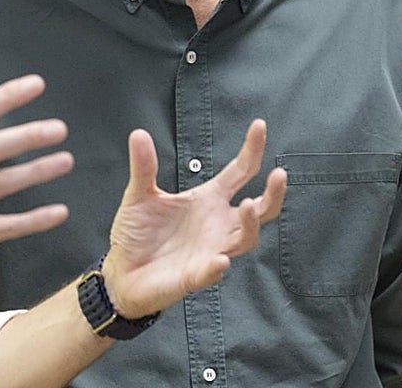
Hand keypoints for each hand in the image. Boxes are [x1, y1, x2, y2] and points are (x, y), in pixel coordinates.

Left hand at [101, 119, 285, 317]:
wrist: (122, 271)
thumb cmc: (137, 233)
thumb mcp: (139, 195)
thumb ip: (144, 166)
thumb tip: (138, 133)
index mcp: (208, 200)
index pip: (239, 172)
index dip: (251, 150)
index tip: (259, 125)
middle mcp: (217, 224)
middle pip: (260, 209)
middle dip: (273, 193)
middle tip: (279, 174)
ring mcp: (211, 250)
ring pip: (245, 238)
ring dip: (250, 223)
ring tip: (245, 204)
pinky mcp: (195, 275)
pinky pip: (212, 271)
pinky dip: (217, 266)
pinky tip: (220, 259)